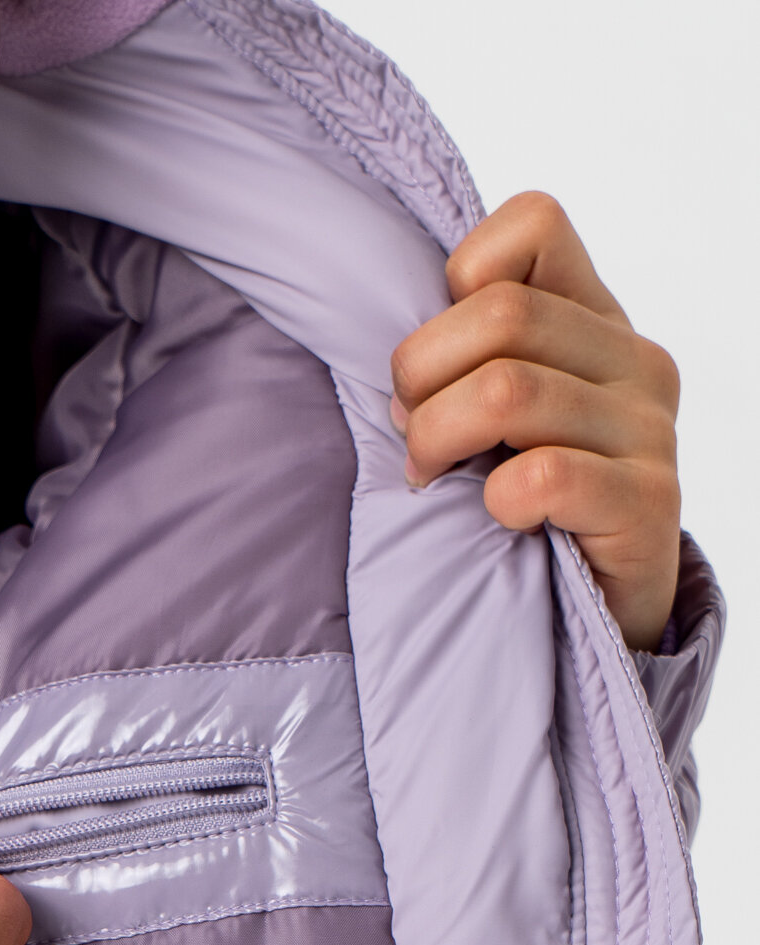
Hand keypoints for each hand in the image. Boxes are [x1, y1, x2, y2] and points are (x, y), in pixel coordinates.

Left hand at [390, 191, 680, 650]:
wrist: (591, 621)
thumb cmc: (522, 511)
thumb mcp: (490, 419)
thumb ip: (462, 363)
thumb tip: (396, 369)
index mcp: (595, 318)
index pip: (533, 224)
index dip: (457, 286)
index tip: (438, 364)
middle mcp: (633, 360)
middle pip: (498, 314)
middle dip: (421, 380)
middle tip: (414, 444)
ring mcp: (648, 430)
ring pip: (506, 388)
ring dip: (438, 443)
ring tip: (434, 483)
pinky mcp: (648, 502)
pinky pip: (545, 475)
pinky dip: (498, 500)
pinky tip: (500, 519)